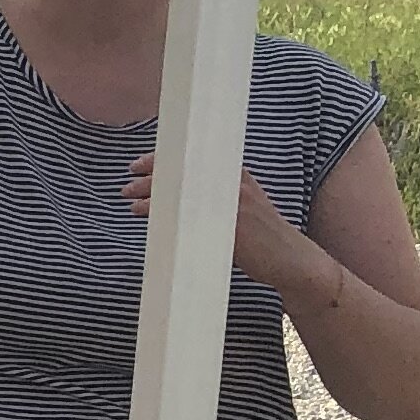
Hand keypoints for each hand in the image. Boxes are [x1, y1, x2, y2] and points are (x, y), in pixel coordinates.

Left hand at [122, 155, 306, 287]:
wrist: (291, 260)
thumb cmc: (262, 238)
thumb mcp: (240, 209)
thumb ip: (215, 199)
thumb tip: (176, 197)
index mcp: (237, 176)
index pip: (193, 158)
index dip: (162, 159)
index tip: (138, 165)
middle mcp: (234, 183)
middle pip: (183, 171)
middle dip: (151, 176)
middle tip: (127, 183)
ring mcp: (232, 202)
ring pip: (181, 190)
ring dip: (151, 193)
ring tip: (130, 200)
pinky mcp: (228, 223)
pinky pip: (186, 213)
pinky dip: (161, 211)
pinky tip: (144, 213)